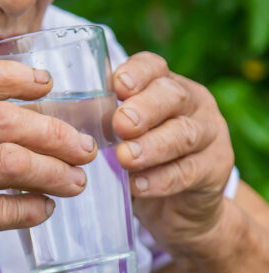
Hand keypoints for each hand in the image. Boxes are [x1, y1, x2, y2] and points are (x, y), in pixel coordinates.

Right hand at [0, 58, 95, 272]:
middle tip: (82, 146)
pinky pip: (5, 210)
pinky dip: (34, 207)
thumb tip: (19, 112)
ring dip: (54, 169)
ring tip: (77, 180)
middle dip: (53, 131)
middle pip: (1, 119)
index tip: (46, 83)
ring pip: (11, 161)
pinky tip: (46, 208)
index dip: (10, 75)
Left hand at [113, 52, 234, 256]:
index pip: (153, 66)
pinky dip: (161, 179)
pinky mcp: (216, 168)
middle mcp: (191, 102)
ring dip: (152, 145)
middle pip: (172, 95)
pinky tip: (139, 186)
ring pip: (184, 133)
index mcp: (163, 84)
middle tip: (120, 124)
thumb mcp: (121, 133)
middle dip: (144, 108)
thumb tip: (56, 115)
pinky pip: (189, 172)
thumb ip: (100, 120)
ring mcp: (209, 133)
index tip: (117, 86)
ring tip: (126, 158)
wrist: (180, 205)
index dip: (136, 73)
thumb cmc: (139, 156)